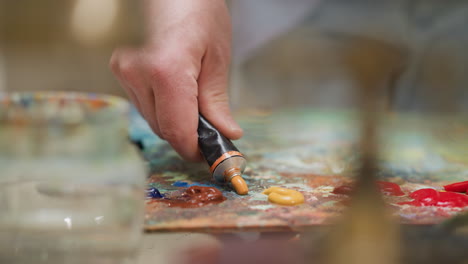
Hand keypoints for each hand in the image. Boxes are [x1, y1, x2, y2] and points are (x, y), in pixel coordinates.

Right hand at [110, 0, 242, 160]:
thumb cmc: (200, 16)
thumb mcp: (218, 59)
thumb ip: (217, 103)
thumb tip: (226, 135)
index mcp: (166, 70)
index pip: (177, 130)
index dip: (195, 149)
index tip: (212, 155)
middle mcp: (138, 74)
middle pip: (164, 130)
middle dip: (190, 137)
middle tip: (212, 132)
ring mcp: (125, 74)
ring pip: (154, 122)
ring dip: (177, 124)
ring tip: (197, 107)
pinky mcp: (121, 73)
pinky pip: (147, 108)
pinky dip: (166, 111)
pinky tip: (178, 95)